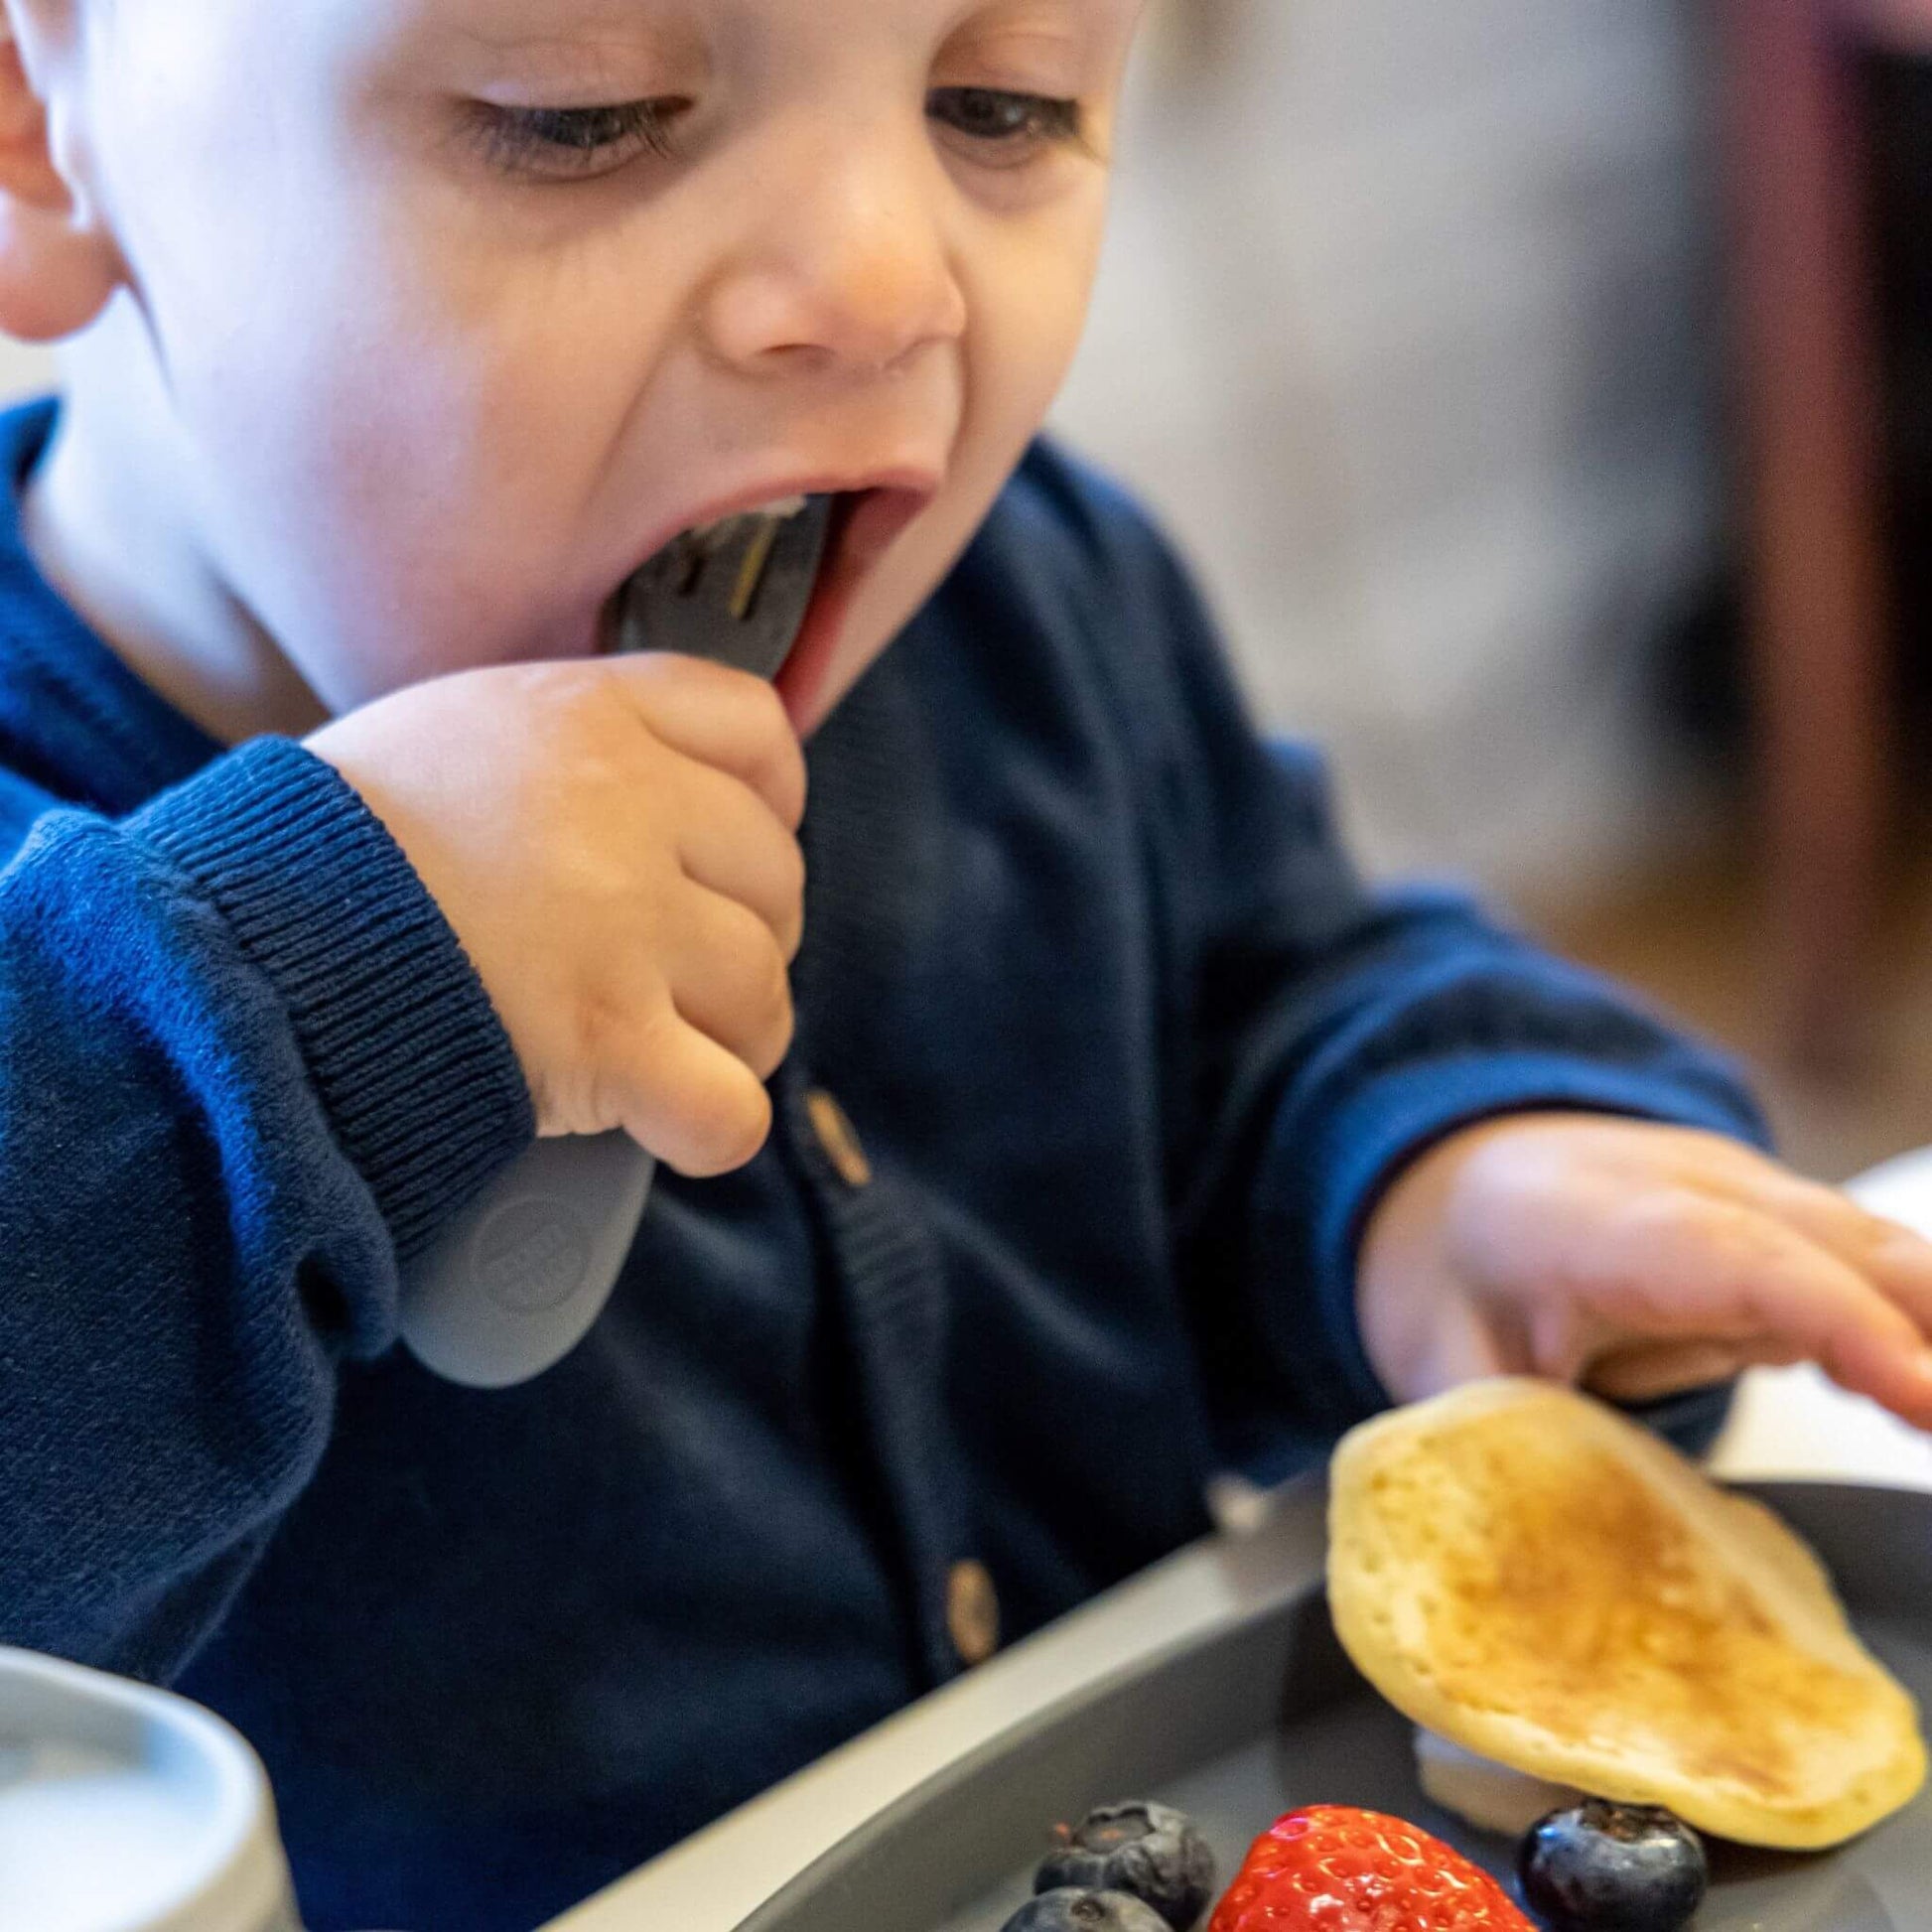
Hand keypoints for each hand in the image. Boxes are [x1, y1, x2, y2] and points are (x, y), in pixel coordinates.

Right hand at [308, 655, 804, 1175]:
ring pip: (765, 993)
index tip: (722, 851)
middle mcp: (627, 806)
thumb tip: (662, 788)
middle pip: (776, 876)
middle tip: (670, 972)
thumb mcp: (451, 733)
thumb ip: (566, 745)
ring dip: (732, 1036)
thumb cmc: (329, 850)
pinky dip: (713, 1128)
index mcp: (590, 715)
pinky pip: (732, 1107)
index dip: (767, 800)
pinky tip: (667, 1124)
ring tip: (658, 1048)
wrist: (232, 947)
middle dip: (743, 932)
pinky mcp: (610, 1040)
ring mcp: (625, 924)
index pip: (758, 729)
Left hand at [1356, 1115, 1931, 1426]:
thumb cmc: (1459, 1274)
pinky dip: (1923, 1334)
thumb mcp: (1440, 1358)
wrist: (1463, 1182)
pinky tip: (1929, 1407)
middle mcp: (1691, 1187)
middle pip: (1838, 1241)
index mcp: (1592, 1221)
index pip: (1732, 1256)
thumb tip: (1516, 1542)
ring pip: (1877, 1248)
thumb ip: (1484, 1437)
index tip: (1918, 1396)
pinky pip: (1878, 1275)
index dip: (1834, 1319)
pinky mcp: (1794, 1236)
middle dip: (1922, 1329)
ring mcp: (1754, 1200)